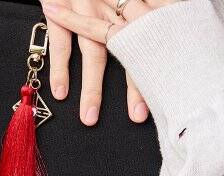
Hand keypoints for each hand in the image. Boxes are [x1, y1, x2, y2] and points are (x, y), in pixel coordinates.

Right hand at [41, 0, 152, 125]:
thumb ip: (143, 13)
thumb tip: (154, 40)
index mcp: (133, 7)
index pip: (150, 43)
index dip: (157, 71)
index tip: (163, 98)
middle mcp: (113, 9)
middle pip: (129, 52)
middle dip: (135, 87)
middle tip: (137, 116)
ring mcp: (86, 11)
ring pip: (93, 54)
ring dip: (92, 88)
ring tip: (90, 117)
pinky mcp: (61, 10)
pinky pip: (60, 43)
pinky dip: (60, 69)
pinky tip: (61, 92)